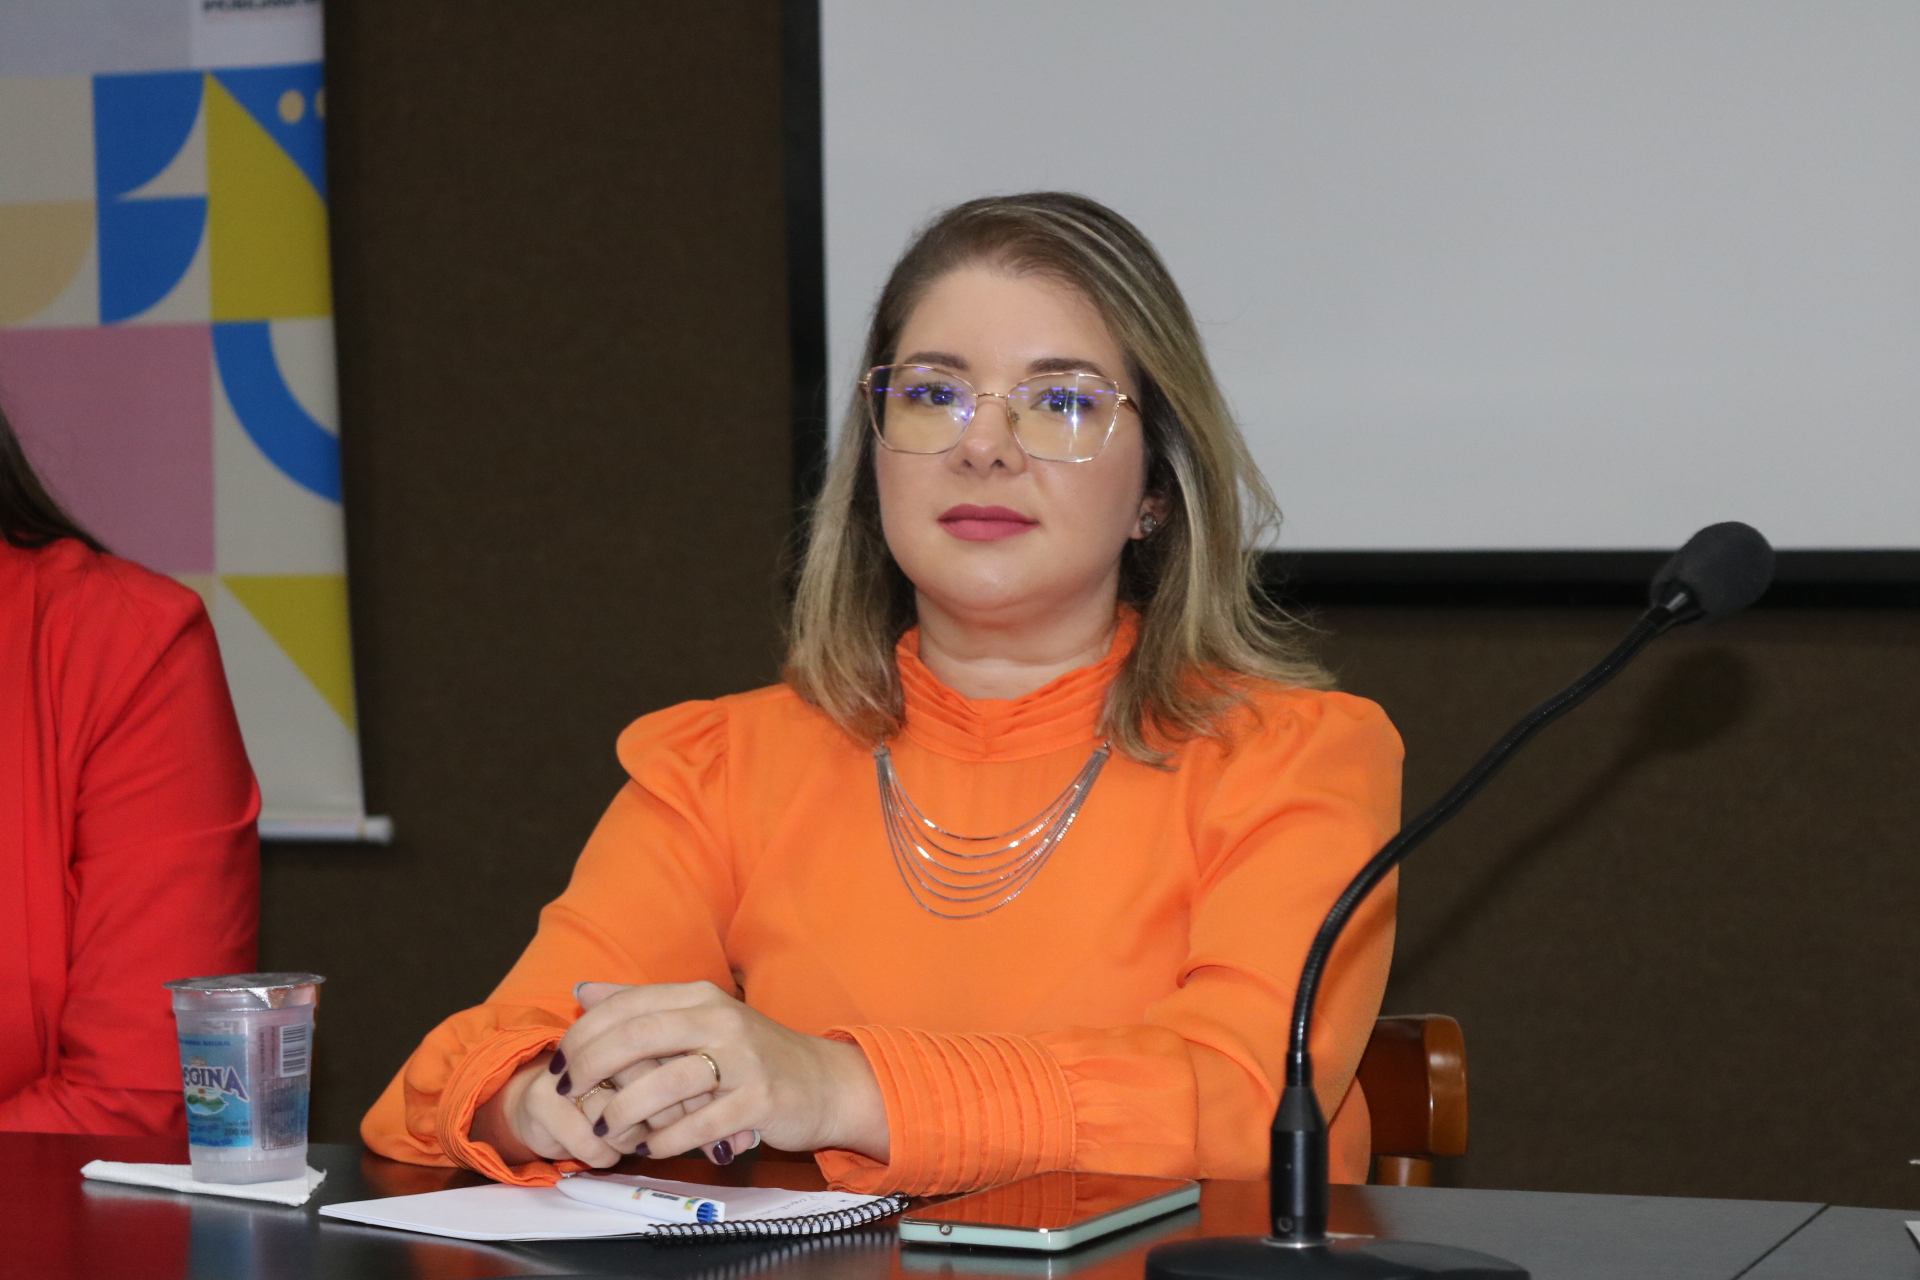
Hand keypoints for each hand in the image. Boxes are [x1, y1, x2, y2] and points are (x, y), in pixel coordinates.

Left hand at [475, 981, 888, 1169]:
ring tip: (605, 1131)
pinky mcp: (761, 1100)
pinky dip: (666, 1141)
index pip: (629, 1006)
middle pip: (640, 1035)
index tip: (558, 1064)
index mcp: (702, 996)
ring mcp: (744, 1059)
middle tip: (567, 1095)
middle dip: (592, 1067)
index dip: (584, 1034)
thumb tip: (582, 990)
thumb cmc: (752, 1056)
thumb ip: (643, 1006)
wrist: (824, 1082)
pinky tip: (649, 1149)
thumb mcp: (700, 1019)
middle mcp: (722, 1019)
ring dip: (624, 1112)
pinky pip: (700, 1124)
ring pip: (666, 1083)